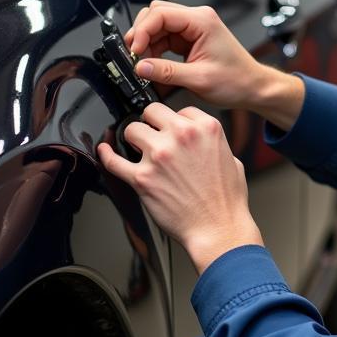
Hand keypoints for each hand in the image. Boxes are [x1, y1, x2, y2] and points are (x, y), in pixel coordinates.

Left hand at [98, 103, 262, 273]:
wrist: (218, 228)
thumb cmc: (226, 200)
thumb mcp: (232, 158)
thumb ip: (212, 143)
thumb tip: (200, 141)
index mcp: (206, 128)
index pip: (181, 108)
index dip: (174, 121)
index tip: (170, 129)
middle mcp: (181, 136)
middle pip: (152, 111)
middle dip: (151, 123)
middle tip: (152, 135)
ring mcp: (159, 155)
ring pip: (131, 130)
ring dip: (134, 140)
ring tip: (138, 150)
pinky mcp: (142, 178)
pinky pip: (114, 161)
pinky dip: (106, 155)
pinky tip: (105, 150)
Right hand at [126, 1, 304, 130]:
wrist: (252, 87)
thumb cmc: (236, 80)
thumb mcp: (198, 79)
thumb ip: (166, 72)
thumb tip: (141, 67)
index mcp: (202, 21)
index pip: (161, 14)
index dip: (143, 30)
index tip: (135, 49)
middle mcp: (197, 20)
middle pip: (156, 14)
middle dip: (142, 33)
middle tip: (135, 55)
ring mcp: (193, 28)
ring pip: (158, 25)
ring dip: (147, 42)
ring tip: (145, 63)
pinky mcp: (189, 39)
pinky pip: (164, 37)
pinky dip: (154, 49)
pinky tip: (153, 64)